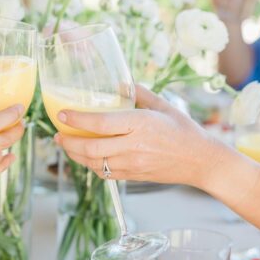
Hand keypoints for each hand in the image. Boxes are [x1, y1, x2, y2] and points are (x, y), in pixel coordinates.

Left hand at [54, 85, 225, 186]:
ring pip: (94, 163)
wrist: (201, 161)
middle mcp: (133, 147)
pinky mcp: (133, 176)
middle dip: (68, 142)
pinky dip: (90, 165)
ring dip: (75, 155)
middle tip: (57, 134)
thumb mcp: (163, 106)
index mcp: (140, 125)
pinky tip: (85, 157)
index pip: (100, 123)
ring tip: (65, 145)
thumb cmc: (184, 130)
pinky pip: (104, 173)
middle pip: (91, 148)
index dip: (77, 120)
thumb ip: (140, 93)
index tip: (62, 114)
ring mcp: (132, 165)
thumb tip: (120, 83)